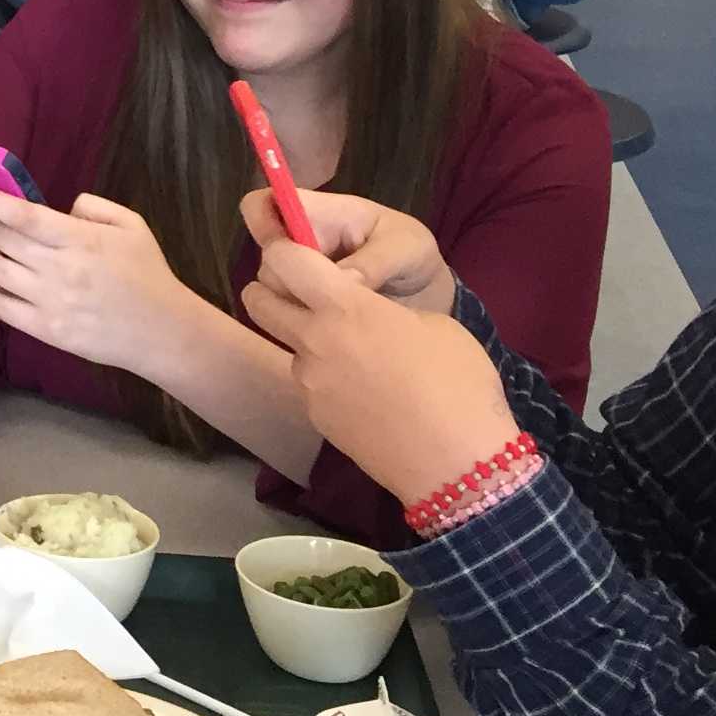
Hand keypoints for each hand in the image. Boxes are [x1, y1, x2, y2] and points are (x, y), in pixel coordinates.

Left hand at [0, 185, 189, 373]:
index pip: (23, 214)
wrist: (162, 332)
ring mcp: (50, 301)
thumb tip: (62, 204)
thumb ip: (94, 208)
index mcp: (79, 239)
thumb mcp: (132, 226)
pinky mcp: (46, 329)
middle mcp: (59, 268)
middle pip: (0, 239)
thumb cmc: (147, 274)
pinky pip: (0, 307)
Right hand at [236, 186, 455, 312]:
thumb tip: (343, 281)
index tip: (283, 252)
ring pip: (273, 291)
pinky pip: (286, 315)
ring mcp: (300, 276)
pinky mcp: (305, 305)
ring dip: (303, 306)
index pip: (268, 203)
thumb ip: (374, 261)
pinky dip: (306, 324)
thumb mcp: (407, 249)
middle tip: (333, 296)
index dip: (262, 220)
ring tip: (345, 317)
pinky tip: (337, 329)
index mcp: (324, 214)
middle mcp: (301, 243)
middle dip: (290, 279)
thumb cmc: (414, 256)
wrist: (427, 294)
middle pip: (267, 256)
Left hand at [240, 236, 514, 504]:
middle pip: (257, 300)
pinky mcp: (314, 416)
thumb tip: (371, 317)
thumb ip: (387, 310)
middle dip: (270, 290)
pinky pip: (311, 384)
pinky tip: (367, 396)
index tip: (301, 252)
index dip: (286, 249)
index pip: (284, 259)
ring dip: (309, 342)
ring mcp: (309, 382)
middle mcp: (313, 340)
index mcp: (345, 307)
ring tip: (360, 358)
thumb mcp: (435, 326)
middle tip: (304, 295)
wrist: (457, 467)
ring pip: (290, 346)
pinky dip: (329, 381)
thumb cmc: (458, 386)